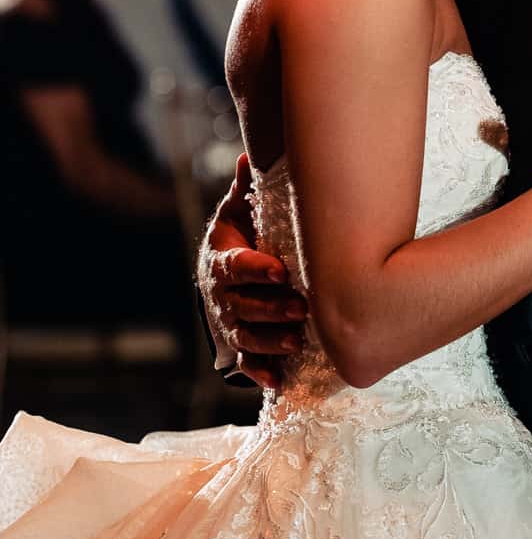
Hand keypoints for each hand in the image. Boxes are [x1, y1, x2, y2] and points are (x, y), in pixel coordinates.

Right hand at [198, 156, 307, 390]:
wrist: (223, 276)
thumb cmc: (239, 237)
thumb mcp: (238, 212)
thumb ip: (244, 190)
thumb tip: (247, 156)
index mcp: (223, 261)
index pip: (236, 267)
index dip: (255, 270)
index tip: (280, 270)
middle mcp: (224, 297)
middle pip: (244, 306)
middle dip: (272, 308)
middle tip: (302, 307)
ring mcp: (232, 324)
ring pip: (248, 337)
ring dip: (271, 341)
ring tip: (299, 341)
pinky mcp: (241, 346)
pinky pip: (248, 364)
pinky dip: (261, 374)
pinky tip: (279, 381)